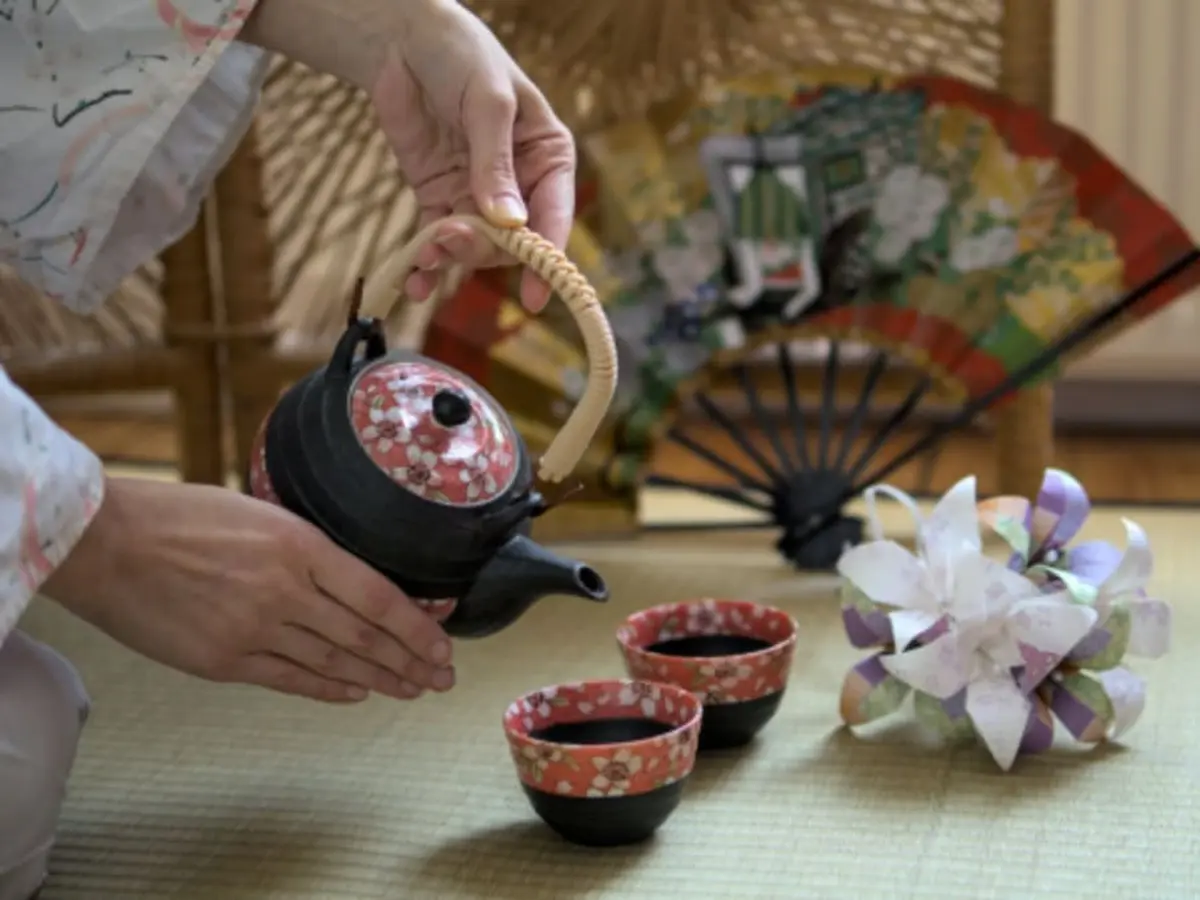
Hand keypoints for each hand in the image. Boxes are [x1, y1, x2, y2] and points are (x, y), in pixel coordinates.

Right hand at [42, 477, 454, 703]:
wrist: (107, 543)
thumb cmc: (179, 516)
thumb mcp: (258, 512)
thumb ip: (303, 547)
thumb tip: (343, 574)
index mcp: (299, 544)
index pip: (377, 594)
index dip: (416, 625)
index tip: (443, 644)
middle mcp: (286, 591)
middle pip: (364, 634)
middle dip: (410, 659)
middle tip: (442, 678)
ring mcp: (254, 629)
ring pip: (335, 661)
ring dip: (379, 678)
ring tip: (411, 689)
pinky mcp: (223, 660)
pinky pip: (290, 679)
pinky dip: (329, 688)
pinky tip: (357, 693)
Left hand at [370, 0, 575, 311]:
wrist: (402, 40)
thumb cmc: (463, 56)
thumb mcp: (487, 103)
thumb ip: (494, 164)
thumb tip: (508, 224)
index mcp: (546, 158)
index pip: (554, 216)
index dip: (548, 259)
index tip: (537, 295)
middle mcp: (518, 184)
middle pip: (511, 242)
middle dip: (483, 248)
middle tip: (449, 237)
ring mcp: (476, 194)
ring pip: (473, 247)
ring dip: (450, 258)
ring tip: (423, 256)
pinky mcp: (439, 197)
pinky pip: (437, 242)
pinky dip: (425, 265)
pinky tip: (413, 282)